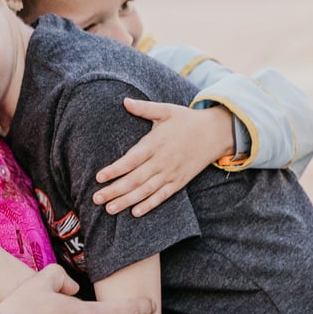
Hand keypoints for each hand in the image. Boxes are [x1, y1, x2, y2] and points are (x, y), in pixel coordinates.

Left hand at [92, 99, 233, 215]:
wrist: (215, 133)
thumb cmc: (187, 120)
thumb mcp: (166, 110)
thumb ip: (144, 108)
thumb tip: (124, 101)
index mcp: (155, 143)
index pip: (131, 160)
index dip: (114, 170)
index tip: (99, 177)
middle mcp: (162, 161)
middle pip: (135, 179)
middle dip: (114, 190)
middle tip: (96, 198)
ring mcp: (171, 173)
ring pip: (146, 191)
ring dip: (127, 201)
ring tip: (110, 209)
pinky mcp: (179, 182)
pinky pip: (162, 196)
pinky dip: (149, 205)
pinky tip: (135, 212)